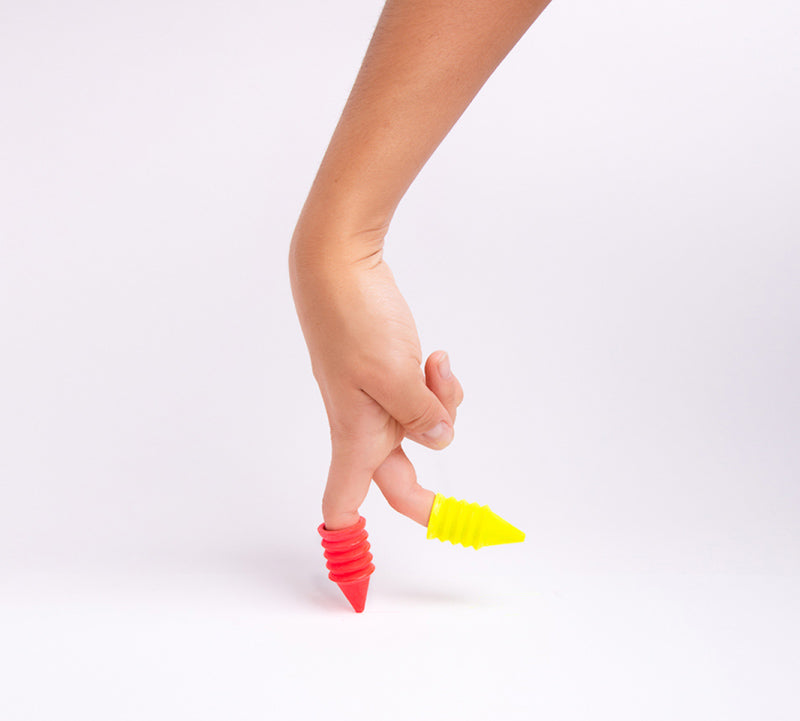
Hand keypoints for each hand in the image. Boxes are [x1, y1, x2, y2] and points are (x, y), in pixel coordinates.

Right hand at [289, 239, 463, 529]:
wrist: (337, 269)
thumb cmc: (351, 321)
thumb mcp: (393, 374)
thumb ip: (422, 414)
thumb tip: (441, 439)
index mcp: (356, 436)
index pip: (343, 503)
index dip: (350, 540)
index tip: (361, 578)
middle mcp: (366, 426)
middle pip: (401, 479)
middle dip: (434, 497)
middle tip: (475, 523)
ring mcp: (380, 400)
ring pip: (424, 430)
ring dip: (443, 406)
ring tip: (434, 367)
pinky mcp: (393, 375)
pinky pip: (426, 398)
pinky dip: (438, 384)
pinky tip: (433, 356)